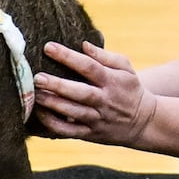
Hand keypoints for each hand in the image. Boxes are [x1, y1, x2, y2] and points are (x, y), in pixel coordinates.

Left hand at [34, 42, 157, 145]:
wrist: (143, 122)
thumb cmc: (129, 88)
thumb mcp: (126, 68)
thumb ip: (105, 56)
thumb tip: (83, 44)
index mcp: (112, 81)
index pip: (89, 66)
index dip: (68, 56)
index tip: (48, 47)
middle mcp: (104, 100)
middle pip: (80, 92)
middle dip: (57, 85)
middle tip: (37, 77)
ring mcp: (97, 118)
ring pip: (73, 112)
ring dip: (53, 104)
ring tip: (35, 95)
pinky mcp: (91, 134)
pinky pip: (70, 131)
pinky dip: (54, 124)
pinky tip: (40, 114)